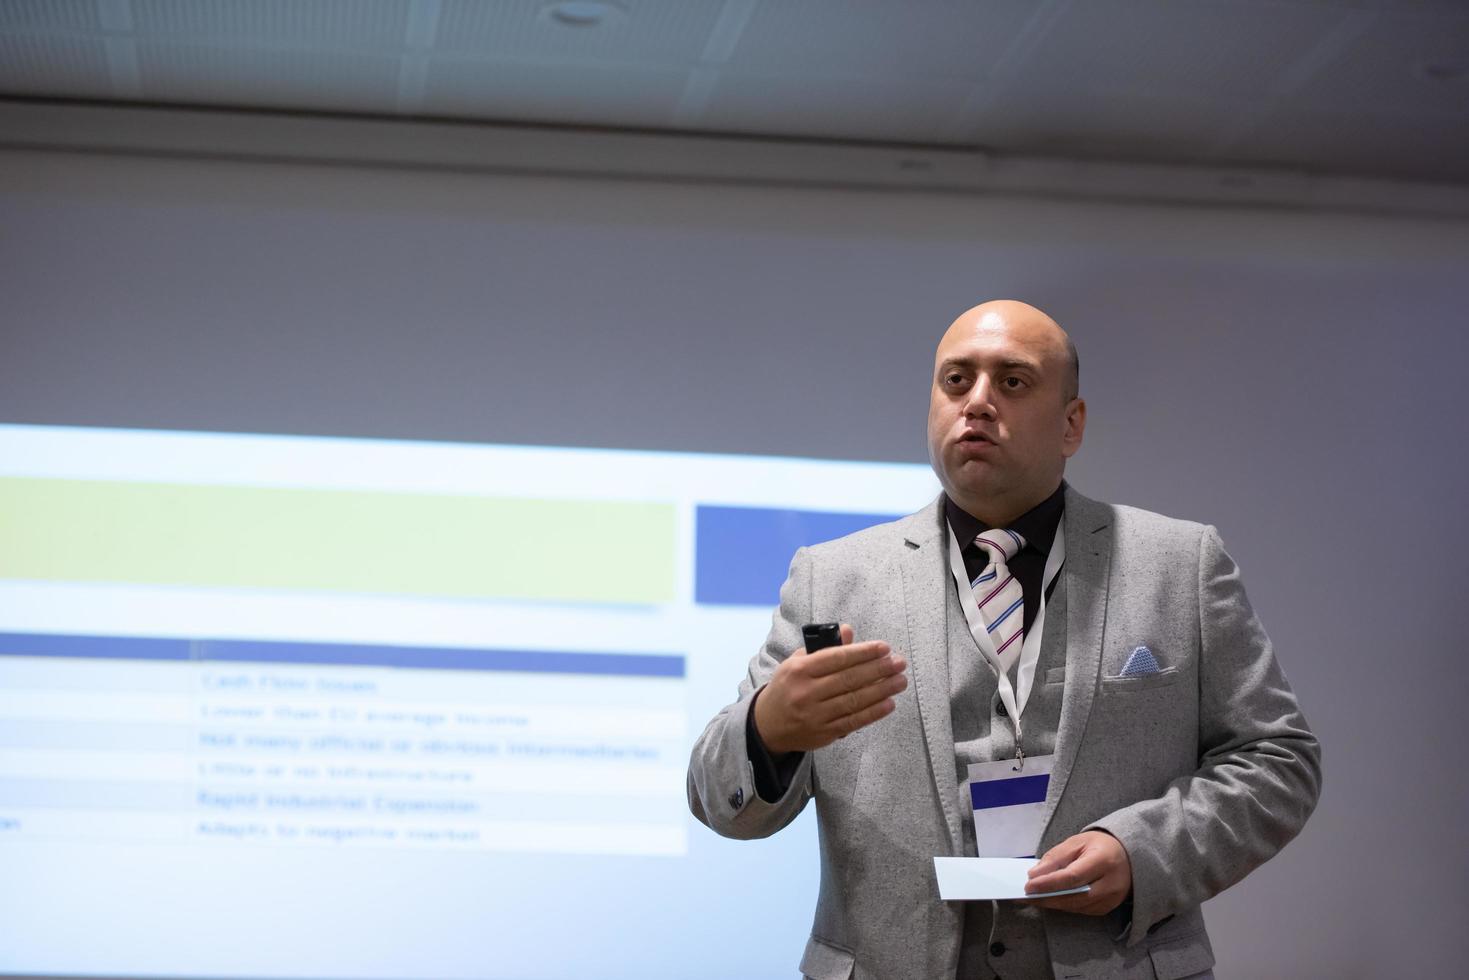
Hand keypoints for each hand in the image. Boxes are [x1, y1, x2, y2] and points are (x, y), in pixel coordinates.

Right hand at [753, 624, 907, 753]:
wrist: (766, 725)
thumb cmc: (787, 687)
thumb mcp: (797, 662)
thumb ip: (824, 648)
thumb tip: (848, 631)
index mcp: (799, 670)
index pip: (836, 658)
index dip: (863, 652)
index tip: (884, 648)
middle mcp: (806, 692)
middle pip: (849, 679)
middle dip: (878, 670)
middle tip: (899, 663)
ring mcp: (814, 715)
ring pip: (854, 701)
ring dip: (882, 690)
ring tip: (900, 681)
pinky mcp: (823, 734)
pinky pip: (853, 721)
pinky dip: (873, 713)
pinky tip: (889, 703)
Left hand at [1023, 830, 1132, 914]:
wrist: (1128, 856)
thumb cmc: (1100, 846)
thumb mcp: (1077, 842)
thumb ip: (1056, 857)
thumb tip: (1035, 875)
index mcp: (1103, 860)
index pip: (1073, 877)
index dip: (1049, 883)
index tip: (1029, 886)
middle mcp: (1111, 883)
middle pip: (1074, 896)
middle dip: (1047, 897)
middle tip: (1027, 896)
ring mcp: (1112, 899)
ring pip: (1077, 906)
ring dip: (1053, 903)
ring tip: (1034, 898)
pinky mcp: (1108, 908)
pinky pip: (1082, 910)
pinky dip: (1065, 905)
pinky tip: (1051, 900)